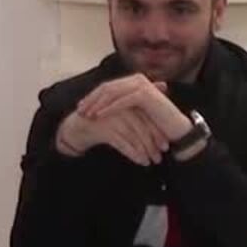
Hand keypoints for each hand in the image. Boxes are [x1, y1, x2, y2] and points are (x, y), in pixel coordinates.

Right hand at [56, 107, 171, 165]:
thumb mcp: (124, 107)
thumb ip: (142, 101)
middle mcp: (120, 108)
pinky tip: (141, 162)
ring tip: (152, 161)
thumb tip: (165, 84)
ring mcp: (112, 118)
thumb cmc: (107, 116)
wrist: (79, 124)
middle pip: (141, 127)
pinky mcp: (104, 129)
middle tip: (161, 156)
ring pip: (134, 137)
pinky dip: (134, 154)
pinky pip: (123, 144)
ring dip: (145, 151)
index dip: (157, 131)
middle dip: (152, 143)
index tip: (166, 145)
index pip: (147, 117)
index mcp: (127, 101)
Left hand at [76, 73, 192, 141]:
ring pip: (112, 93)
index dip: (92, 96)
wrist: (176, 129)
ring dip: (97, 104)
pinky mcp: (145, 94)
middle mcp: (137, 79)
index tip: (81, 107)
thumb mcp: (135, 112)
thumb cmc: (156, 123)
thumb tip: (98, 107)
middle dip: (91, 99)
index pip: (108, 86)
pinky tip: (99, 116)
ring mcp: (142, 85)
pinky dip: (109, 108)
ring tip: (87, 114)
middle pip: (107, 87)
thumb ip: (121, 105)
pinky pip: (122, 101)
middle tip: (79, 111)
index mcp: (134, 81)